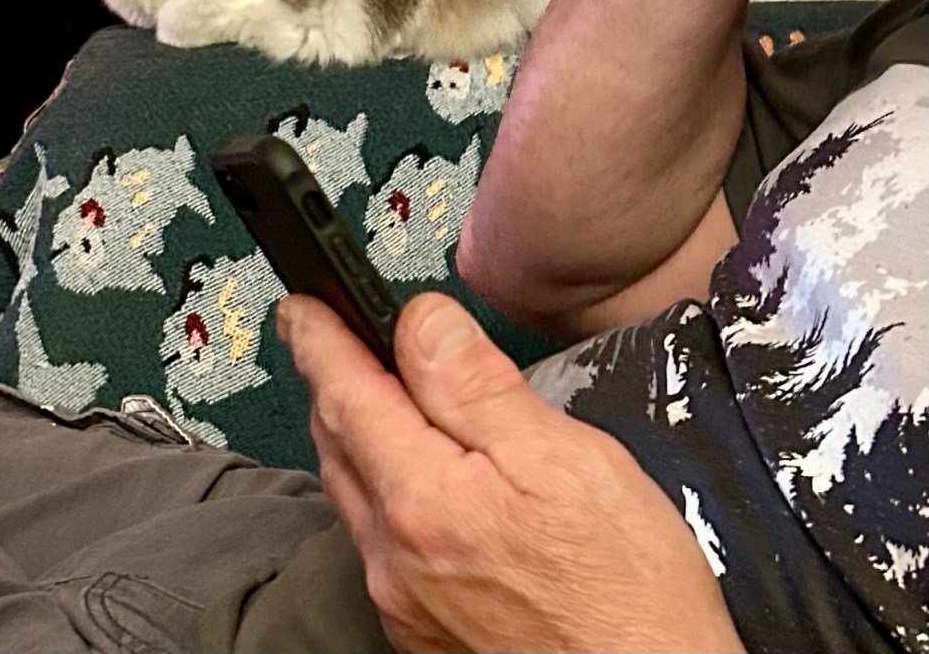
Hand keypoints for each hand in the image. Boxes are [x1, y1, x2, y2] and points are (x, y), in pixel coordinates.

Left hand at [279, 292, 744, 652]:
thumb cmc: (626, 589)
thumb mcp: (565, 460)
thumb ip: (479, 387)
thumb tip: (421, 322)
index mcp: (426, 500)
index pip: (348, 395)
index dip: (320, 340)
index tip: (303, 307)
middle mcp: (396, 555)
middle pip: (339, 443)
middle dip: (328, 381)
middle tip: (324, 336)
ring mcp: (403, 597)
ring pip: (352, 491)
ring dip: (349, 431)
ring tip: (360, 389)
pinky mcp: (422, 626)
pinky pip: (375, 537)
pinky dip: (376, 484)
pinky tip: (404, 474)